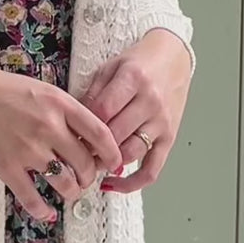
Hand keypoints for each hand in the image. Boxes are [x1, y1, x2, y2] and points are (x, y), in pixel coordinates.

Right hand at [0, 47, 122, 222]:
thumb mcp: (39, 89)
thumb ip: (63, 111)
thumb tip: (84, 138)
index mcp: (59, 104)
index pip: (100, 134)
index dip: (112, 153)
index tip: (114, 163)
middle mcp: (48, 127)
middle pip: (85, 163)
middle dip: (90, 177)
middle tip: (87, 180)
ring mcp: (28, 149)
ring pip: (65, 184)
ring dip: (72, 193)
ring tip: (69, 192)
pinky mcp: (6, 167)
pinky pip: (33, 198)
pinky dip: (43, 210)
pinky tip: (47, 212)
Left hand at [78, 29, 193, 193]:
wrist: (174, 58)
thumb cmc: (140, 62)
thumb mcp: (111, 68)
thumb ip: (93, 94)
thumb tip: (74, 124)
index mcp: (133, 79)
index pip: (102, 111)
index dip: (82, 126)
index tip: (69, 134)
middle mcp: (150, 102)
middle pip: (114, 135)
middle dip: (91, 147)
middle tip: (76, 151)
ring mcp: (161, 122)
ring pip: (130, 153)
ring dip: (107, 163)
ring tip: (92, 162)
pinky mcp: (169, 138)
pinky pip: (153, 168)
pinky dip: (133, 182)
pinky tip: (114, 184)